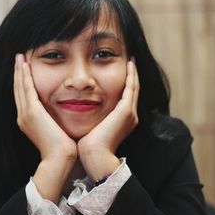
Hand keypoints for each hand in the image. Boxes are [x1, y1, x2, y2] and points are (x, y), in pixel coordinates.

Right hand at [14, 54, 76, 160]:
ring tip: (20, 57)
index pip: (23, 96)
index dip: (22, 81)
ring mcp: (25, 114)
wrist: (60, 158)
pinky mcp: (32, 112)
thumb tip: (59, 114)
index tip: (24, 69)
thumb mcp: (55, 130)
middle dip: (18, 73)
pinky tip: (25, 64)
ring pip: (20, 87)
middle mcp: (23, 117)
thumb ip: (53, 120)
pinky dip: (25, 76)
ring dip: (20, 71)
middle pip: (18, 89)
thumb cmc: (62, 148)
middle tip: (18, 58)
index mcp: (27, 121)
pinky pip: (27, 88)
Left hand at [77, 59, 138, 179]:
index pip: (126, 97)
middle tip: (131, 60)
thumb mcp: (92, 128)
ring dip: (133, 72)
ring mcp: (130, 113)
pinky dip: (131, 75)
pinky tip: (129, 63)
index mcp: (123, 121)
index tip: (122, 70)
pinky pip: (131, 87)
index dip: (125, 83)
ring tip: (131, 59)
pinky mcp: (126, 110)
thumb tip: (79, 110)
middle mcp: (130, 116)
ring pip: (134, 87)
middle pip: (133, 90)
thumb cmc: (88, 146)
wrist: (94, 156)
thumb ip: (92, 118)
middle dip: (132, 75)